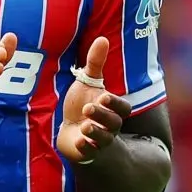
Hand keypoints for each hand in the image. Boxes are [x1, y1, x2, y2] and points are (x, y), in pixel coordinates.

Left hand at [56, 36, 130, 163]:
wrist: (69, 129)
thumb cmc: (81, 104)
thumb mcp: (87, 82)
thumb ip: (95, 63)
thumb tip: (102, 38)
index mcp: (111, 109)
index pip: (122, 108)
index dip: (114, 103)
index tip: (103, 96)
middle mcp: (108, 126)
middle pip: (114, 124)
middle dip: (102, 115)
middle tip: (88, 108)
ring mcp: (98, 141)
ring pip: (104, 140)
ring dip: (95, 133)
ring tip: (84, 126)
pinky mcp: (86, 152)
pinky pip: (89, 153)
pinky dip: (85, 148)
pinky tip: (78, 141)